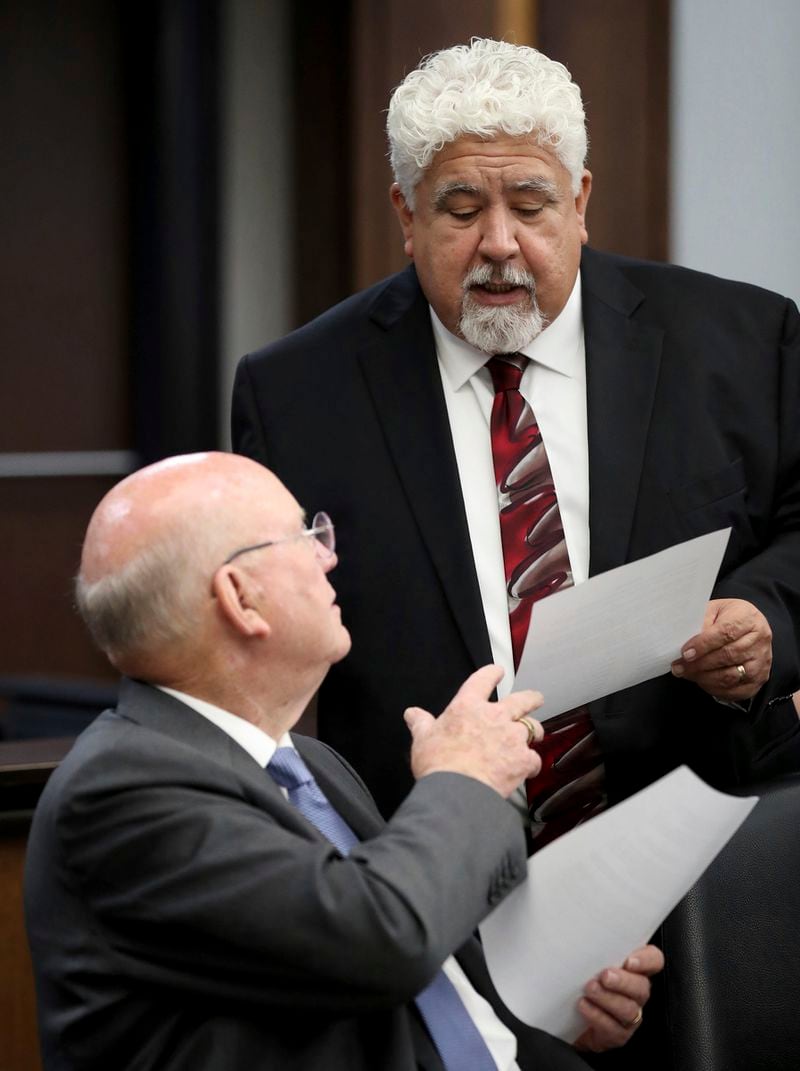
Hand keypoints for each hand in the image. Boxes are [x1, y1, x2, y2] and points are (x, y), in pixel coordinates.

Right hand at [404, 664, 543, 797]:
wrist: (457, 789)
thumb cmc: (438, 763)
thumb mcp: (422, 739)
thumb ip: (421, 723)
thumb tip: (411, 714)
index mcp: (468, 706)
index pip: (483, 680)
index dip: (492, 673)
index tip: (498, 671)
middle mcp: (494, 716)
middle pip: (521, 700)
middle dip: (531, 698)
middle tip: (535, 698)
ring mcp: (512, 737)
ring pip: (532, 727)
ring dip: (533, 730)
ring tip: (534, 734)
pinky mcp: (523, 759)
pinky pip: (534, 758)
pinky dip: (532, 763)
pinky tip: (529, 768)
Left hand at [575, 944, 663, 1052]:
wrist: (567, 1014)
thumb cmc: (580, 979)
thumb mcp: (588, 958)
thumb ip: (594, 946)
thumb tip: (582, 927)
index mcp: (634, 969)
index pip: (654, 960)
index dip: (647, 960)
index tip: (629, 961)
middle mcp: (636, 992)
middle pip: (642, 987)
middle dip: (623, 981)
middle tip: (605, 976)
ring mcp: (629, 1015)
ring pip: (629, 1009)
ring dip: (608, 998)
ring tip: (589, 989)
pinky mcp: (617, 1034)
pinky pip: (613, 1028)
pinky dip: (597, 1016)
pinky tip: (584, 1006)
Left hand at [670, 598, 771, 700]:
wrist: (750, 627)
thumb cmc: (729, 617)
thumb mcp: (714, 610)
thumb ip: (702, 623)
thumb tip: (686, 641)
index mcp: (748, 618)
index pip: (725, 632)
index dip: (703, 644)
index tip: (685, 653)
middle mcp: (760, 640)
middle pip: (728, 656)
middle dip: (699, 664)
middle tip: (679, 667)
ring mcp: (761, 661)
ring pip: (731, 675)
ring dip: (704, 677)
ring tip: (687, 674)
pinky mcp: (760, 679)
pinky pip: (736, 690)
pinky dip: (716, 689)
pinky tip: (702, 681)